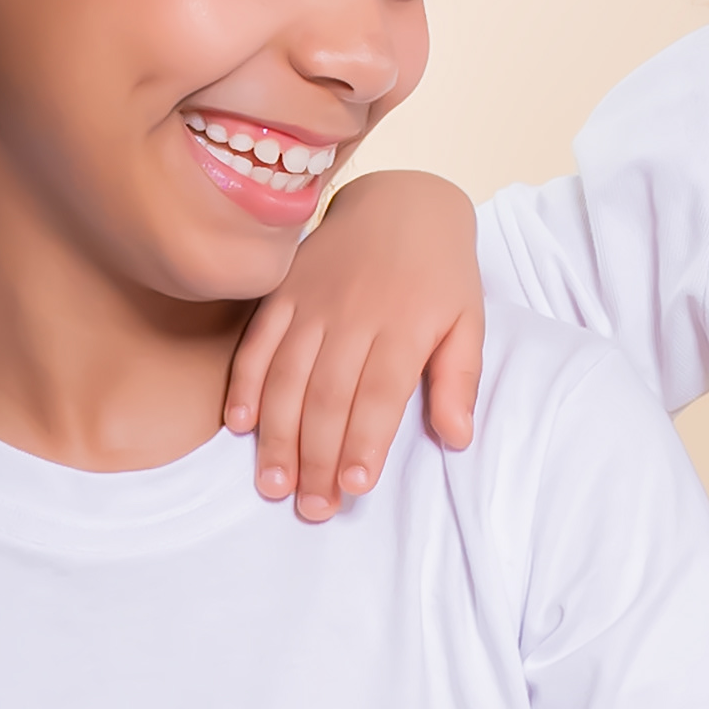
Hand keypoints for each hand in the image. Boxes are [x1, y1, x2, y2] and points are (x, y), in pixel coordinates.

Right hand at [218, 168, 487, 519]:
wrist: (403, 202)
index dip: (363, 442)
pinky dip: (245, 381)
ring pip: (287, 376)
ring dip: (277, 433)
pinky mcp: (284, 292)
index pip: (379, 394)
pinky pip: (258, 340)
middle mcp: (353, 317)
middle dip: (317, 457)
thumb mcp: (469, 320)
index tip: (353, 487)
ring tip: (273, 483)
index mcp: (403, 328)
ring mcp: (312, 303)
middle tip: (311, 507)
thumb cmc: (441, 273)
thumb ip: (460, 379)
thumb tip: (458, 437)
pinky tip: (239, 423)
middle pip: (328, 397)